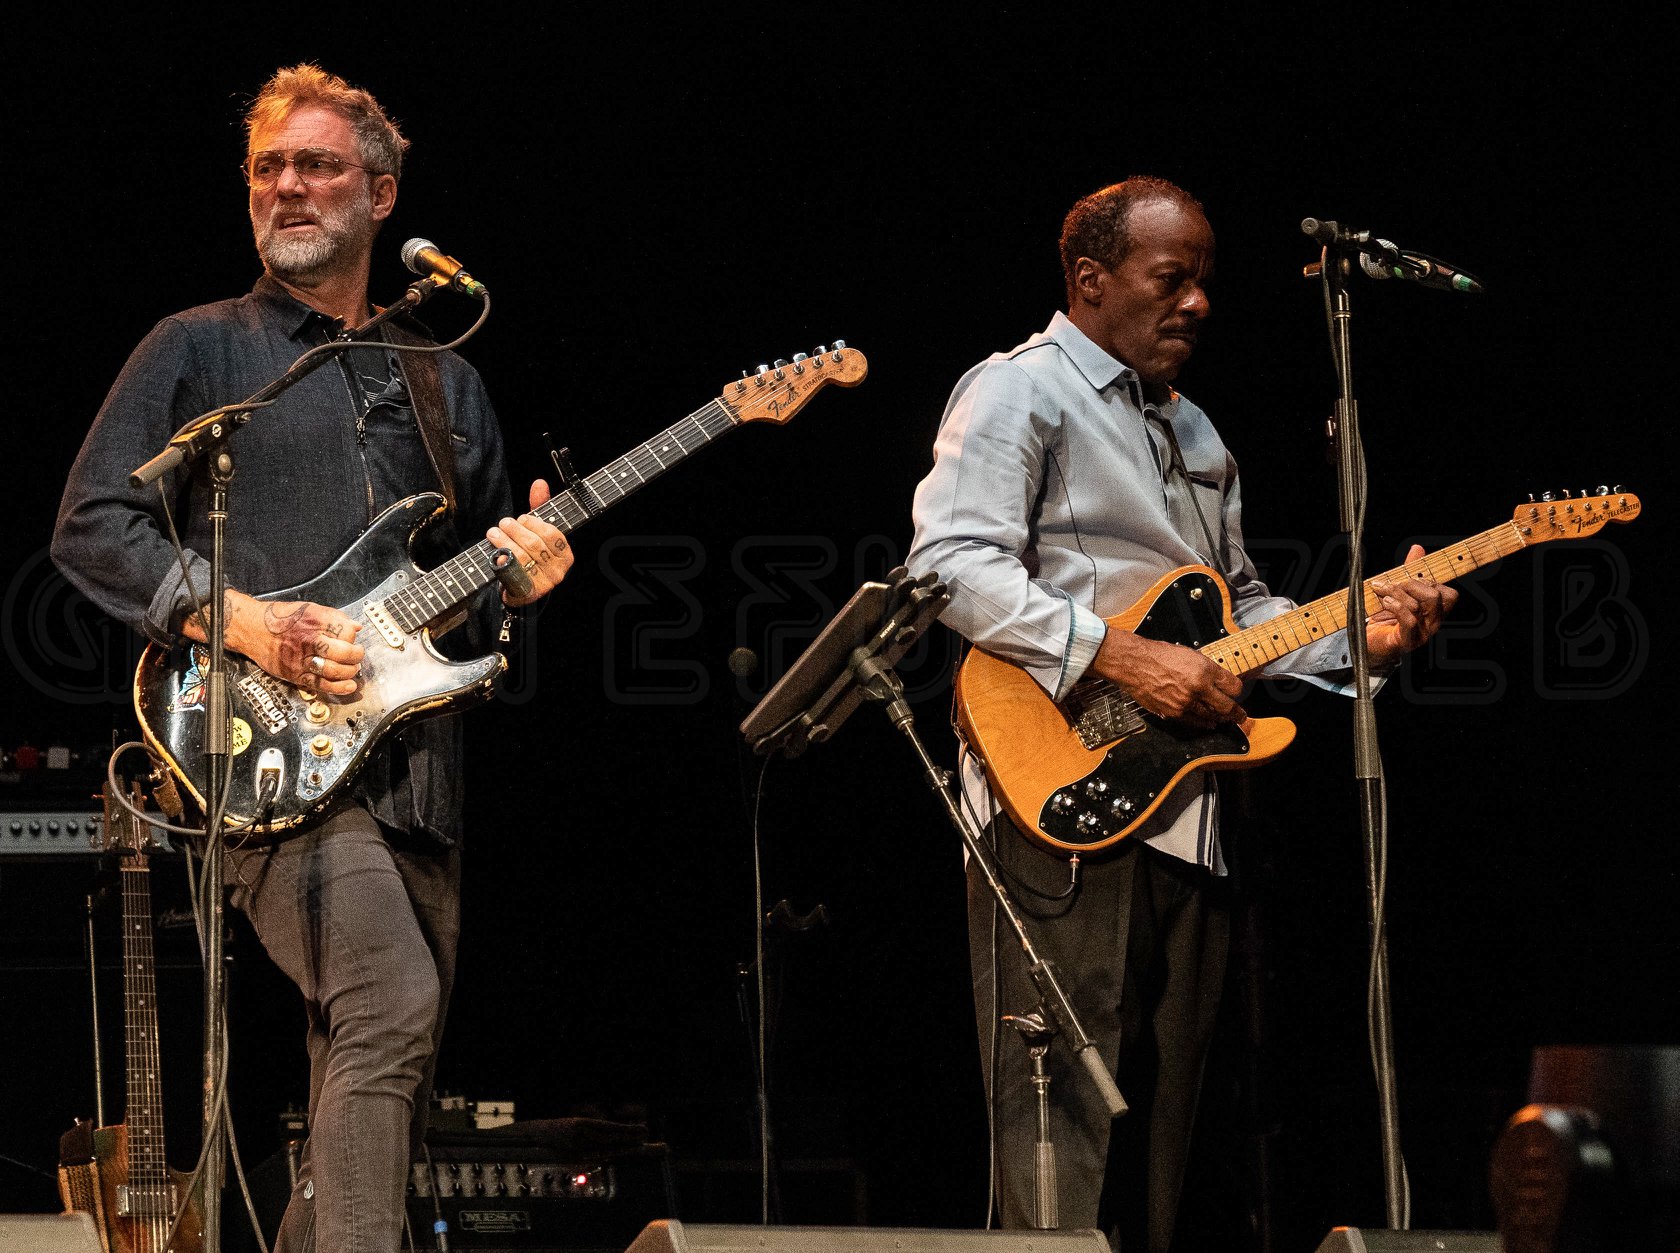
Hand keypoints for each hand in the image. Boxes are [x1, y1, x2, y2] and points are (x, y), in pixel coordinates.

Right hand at [186, 590, 363, 696]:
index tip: (351, 638)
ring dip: (349, 671)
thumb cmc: (280, 618)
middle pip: (343, 652)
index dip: (352, 636)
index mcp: (315, 621)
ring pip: (334, 670)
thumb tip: (356, 627)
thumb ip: (334, 618)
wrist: (252, 629)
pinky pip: (321, 684)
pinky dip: (338, 687)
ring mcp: (302, 659)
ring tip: (352, 668)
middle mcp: (309, 640)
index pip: (346, 631)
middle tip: (357, 655)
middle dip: (356, 655)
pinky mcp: (296, 674)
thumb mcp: (309, 609)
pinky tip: (348, 686)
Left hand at [488, 479, 574, 606]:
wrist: (520, 590)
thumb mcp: (537, 532)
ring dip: (505, 542)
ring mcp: (544, 584)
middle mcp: (558, 571)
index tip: (521, 518)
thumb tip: (539, 483)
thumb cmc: (531, 557)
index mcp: (565, 555)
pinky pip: (514, 573)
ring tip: (493, 533)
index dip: (534, 523)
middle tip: (503, 523)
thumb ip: (540, 508)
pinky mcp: (527, 593)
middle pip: (535, 544)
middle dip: (516, 530)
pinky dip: (503, 561)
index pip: (552, 534)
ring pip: (522, 557)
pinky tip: (495, 553)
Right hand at [1090, 627, 1245, 729]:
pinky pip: (1193, 721)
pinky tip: (1207, 723)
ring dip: (1219, 719)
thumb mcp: (1190, 654)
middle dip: (1236, 712)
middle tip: (1241, 716)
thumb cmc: (1158, 655)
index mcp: (1204, 670)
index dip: (1237, 690)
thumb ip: (1206, 669)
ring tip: (1225, 720)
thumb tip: (1218, 680)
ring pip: (1210, 716)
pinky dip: (1202, 723)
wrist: (1134, 663)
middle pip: (1226, 706)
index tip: (1237, 692)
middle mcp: (1198, 688)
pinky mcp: (1173, 712)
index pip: (1233, 686)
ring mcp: (1185, 702)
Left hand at [1365, 544, 1458, 665]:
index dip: (1430, 581)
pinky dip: (1395, 606)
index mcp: (1434, 611)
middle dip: (1410, 584)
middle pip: (1436, 596)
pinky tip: (1385, 603)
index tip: (1407, 578)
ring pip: (1419, 605)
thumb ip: (1409, 571)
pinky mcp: (1407, 641)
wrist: (1367, 644)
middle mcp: (1433, 623)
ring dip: (1396, 593)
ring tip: (1382, 593)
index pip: (1449, 594)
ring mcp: (1422, 634)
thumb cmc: (1384, 619)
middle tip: (1390, 585)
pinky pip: (1409, 619)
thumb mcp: (1397, 590)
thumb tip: (1418, 548)